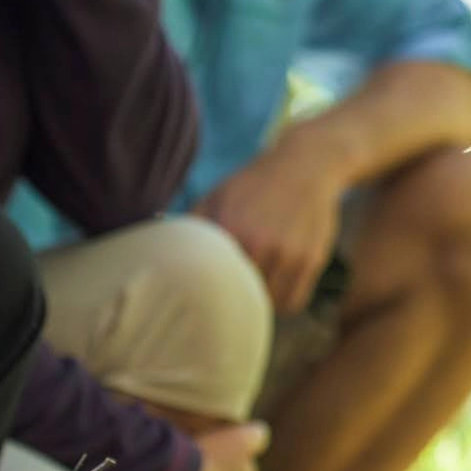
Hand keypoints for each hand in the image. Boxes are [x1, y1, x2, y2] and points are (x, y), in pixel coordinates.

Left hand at [193, 127, 348, 314]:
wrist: (305, 166)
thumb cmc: (253, 185)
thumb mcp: (217, 197)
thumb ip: (189, 227)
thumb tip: (157, 255)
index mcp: (233, 228)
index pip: (213, 283)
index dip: (208, 292)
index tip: (205, 293)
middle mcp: (263, 244)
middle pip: (241, 298)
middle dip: (233, 299)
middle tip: (229, 294)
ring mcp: (291, 254)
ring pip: (269, 305)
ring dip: (260, 303)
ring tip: (254, 288)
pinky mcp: (312, 260)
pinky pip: (294, 302)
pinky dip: (283, 302)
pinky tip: (275, 287)